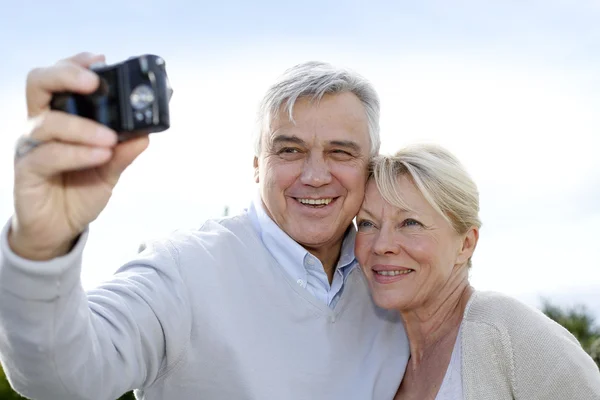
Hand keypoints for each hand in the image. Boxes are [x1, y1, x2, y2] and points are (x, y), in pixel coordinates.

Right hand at [8, 52, 149, 260]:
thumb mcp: (111, 170)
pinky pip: (49, 155)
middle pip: (40, 83)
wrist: (60, 229)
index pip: (60, 78)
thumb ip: (125, 150)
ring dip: (83, 126)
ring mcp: (31, 146)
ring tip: (110, 138)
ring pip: (49, 121)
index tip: (101, 59)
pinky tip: (100, 155)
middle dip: (67, 75)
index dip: (76, 64)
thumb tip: (148, 132)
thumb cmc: (80, 192)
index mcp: (61, 117)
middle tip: (94, 83)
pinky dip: (77, 153)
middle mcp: (42, 125)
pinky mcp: (27, 169)